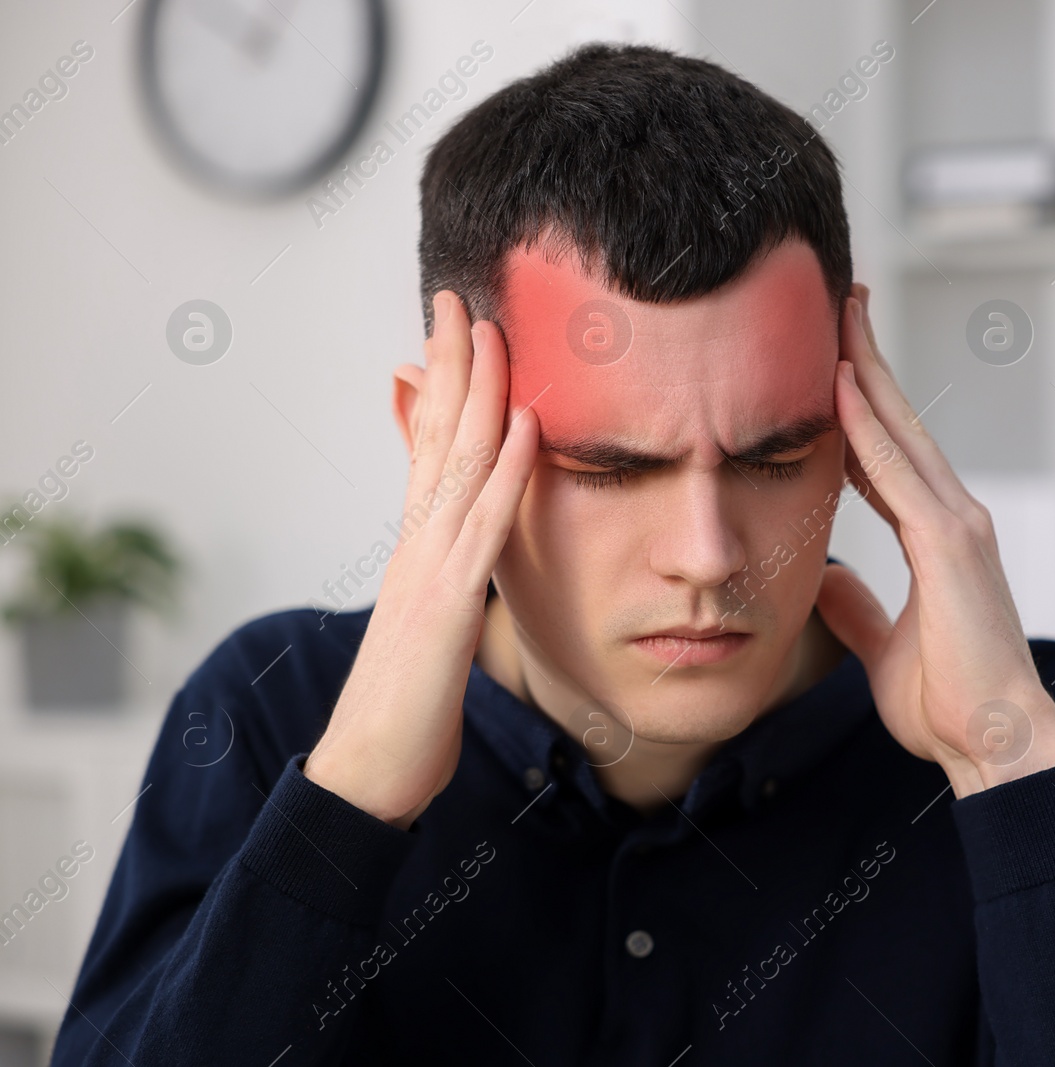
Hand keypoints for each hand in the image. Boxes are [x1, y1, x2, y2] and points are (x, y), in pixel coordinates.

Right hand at [303, 291, 538, 828]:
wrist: (367, 775)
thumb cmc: (406, 707)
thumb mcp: (429, 622)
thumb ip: (443, 570)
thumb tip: (453, 536)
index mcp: (416, 547)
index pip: (427, 447)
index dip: (442, 383)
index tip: (455, 326)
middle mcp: (417, 544)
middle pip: (435, 436)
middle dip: (452, 361)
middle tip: (459, 295)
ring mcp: (428, 569)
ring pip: (455, 463)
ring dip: (477, 391)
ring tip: (492, 329)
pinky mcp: (446, 605)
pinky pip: (484, 527)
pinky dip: (507, 472)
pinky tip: (526, 426)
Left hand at [814, 286, 1054, 798]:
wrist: (994, 746)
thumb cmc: (948, 705)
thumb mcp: (883, 647)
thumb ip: (858, 610)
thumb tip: (825, 582)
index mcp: (938, 537)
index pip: (888, 454)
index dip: (860, 406)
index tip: (829, 363)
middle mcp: (953, 517)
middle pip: (900, 423)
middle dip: (867, 360)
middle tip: (840, 302)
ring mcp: (957, 526)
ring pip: (901, 431)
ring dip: (866, 371)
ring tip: (836, 317)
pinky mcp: (951, 545)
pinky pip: (898, 473)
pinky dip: (868, 428)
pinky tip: (840, 388)